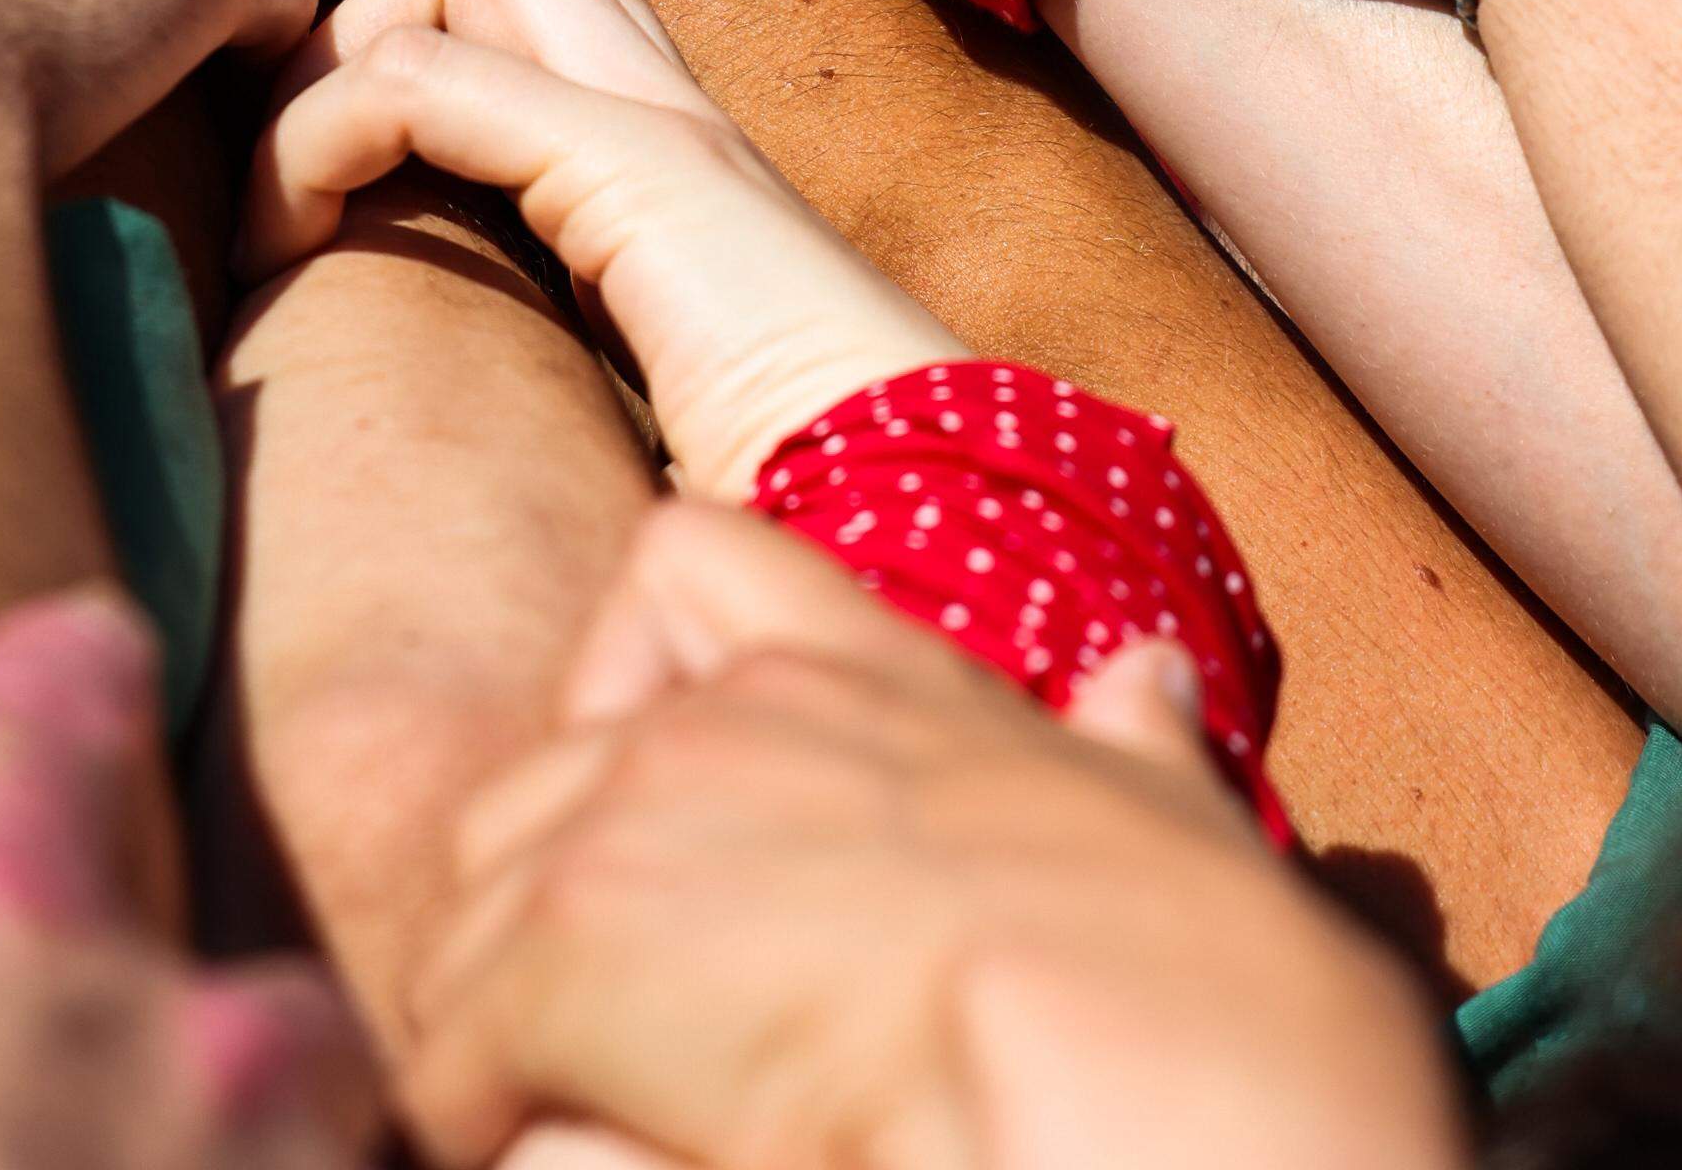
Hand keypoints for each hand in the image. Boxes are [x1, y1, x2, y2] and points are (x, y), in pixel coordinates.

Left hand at [249, 0, 955, 497]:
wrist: (945, 550)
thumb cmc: (801, 525)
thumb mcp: (648, 426)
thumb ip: (583, 371)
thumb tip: (461, 438)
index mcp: (681, 165)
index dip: (398, 50)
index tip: (322, 209)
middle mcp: (680, 111)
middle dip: (364, 20)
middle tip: (306, 188)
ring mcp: (673, 127)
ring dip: (345, 51)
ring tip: (298, 211)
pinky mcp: (649, 176)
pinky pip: (436, 78)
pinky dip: (333, 131)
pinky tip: (301, 244)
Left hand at [404, 501, 1462, 1169]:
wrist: (1177, 1104)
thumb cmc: (1219, 1010)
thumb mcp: (1188, 843)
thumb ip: (1138, 756)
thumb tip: (1137, 683)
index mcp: (889, 687)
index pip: (687, 571)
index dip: (634, 692)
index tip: (655, 839)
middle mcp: (745, 726)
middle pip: (530, 790)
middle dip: (533, 927)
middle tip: (595, 1065)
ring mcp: (646, 829)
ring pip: (470, 919)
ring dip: (496, 1039)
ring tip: (570, 1134)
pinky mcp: (576, 966)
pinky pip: (462, 1050)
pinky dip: (490, 1123)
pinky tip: (560, 1168)